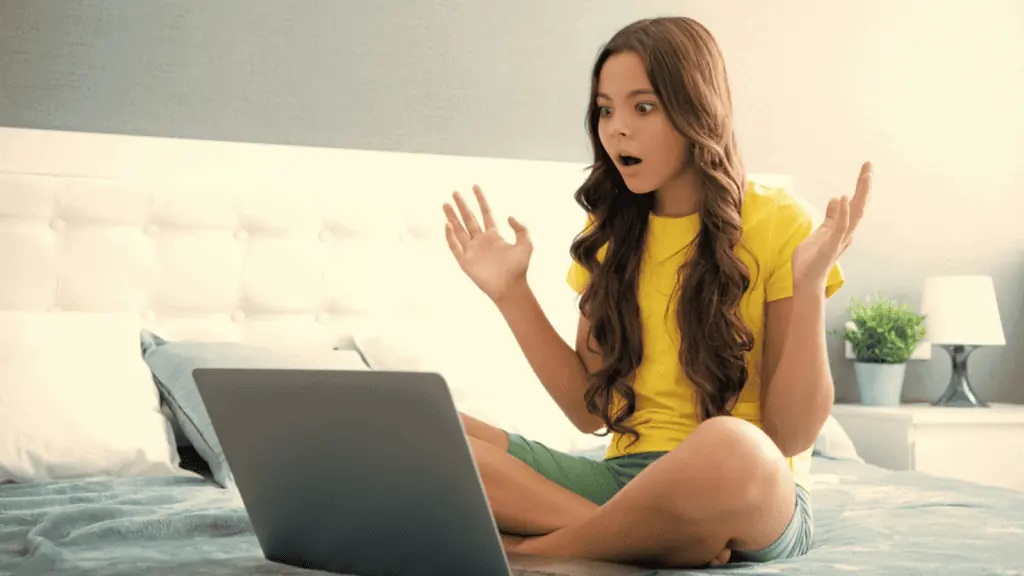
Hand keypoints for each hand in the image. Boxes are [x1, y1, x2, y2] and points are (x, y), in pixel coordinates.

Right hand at [443, 185, 532, 302]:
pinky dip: (450, 236)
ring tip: (445, 204)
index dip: (481, 199)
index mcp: (494, 236)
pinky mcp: (465, 261)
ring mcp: (472, 250)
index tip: (475, 186)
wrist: (510, 287)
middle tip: (455, 192)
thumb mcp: (526, 244)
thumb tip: (510, 216)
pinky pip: (455, 246)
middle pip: (469, 218)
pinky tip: (447, 224)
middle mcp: (481, 241)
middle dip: (462, 205)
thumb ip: (521, 229)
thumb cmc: (519, 268)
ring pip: (459, 229)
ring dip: (452, 217)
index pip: (485, 213)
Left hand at [791, 161, 872, 290]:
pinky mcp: (830, 247)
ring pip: (854, 214)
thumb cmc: (811, 260)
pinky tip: (843, 197)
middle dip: (864, 186)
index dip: (861, 187)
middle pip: (859, 206)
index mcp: (842, 229)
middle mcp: (845, 233)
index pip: (854, 204)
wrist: (805, 282)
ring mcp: (839, 240)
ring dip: (860, 195)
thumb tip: (837, 198)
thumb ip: (830, 218)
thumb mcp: (820, 233)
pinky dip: (843, 213)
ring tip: (865, 176)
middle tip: (869, 166)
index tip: (866, 169)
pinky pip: (839, 227)